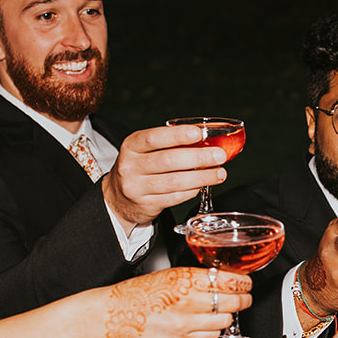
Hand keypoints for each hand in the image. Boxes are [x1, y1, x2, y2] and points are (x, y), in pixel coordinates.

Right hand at [103, 121, 227, 229]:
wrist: (118, 198)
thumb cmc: (140, 168)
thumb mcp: (145, 151)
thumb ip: (170, 145)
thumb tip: (207, 140)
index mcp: (131, 146)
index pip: (154, 137)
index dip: (178, 135)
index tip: (199, 133)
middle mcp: (130, 166)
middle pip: (168, 160)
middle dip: (198, 157)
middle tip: (219, 156)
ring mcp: (136, 187)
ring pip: (174, 182)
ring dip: (201, 177)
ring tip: (219, 173)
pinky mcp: (146, 205)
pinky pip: (174, 198)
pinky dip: (192, 191)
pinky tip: (202, 186)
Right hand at [103, 268, 250, 337]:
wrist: (118, 312)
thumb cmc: (141, 292)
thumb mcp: (171, 274)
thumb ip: (198, 277)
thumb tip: (224, 279)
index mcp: (186, 279)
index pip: (229, 280)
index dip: (243, 282)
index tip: (246, 283)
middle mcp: (188, 300)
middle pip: (233, 301)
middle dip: (243, 299)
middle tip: (243, 297)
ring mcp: (186, 322)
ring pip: (226, 321)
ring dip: (227, 315)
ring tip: (221, 311)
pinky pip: (212, 336)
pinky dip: (214, 330)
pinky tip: (206, 324)